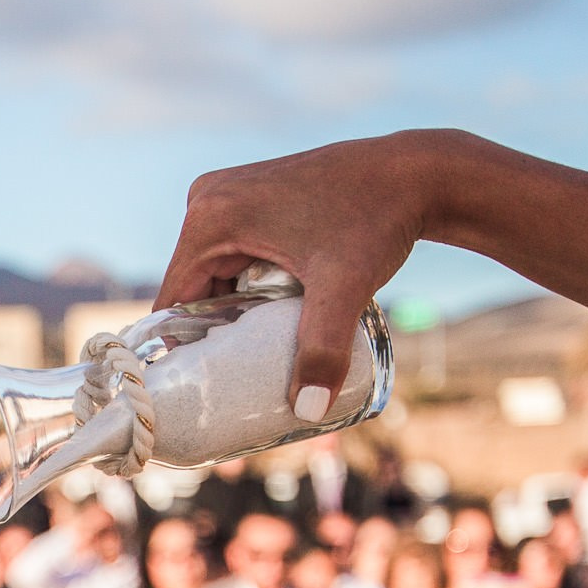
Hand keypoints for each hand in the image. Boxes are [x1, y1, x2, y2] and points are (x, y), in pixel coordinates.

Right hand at [158, 131, 461, 409]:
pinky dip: (248, 285)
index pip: (175, 298)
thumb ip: (322, 349)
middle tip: (233, 380)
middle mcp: (208, 199)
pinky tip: (271, 315)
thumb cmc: (375, 220)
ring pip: (215, 272)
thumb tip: (308, 413)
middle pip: (193, 287)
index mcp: (210, 218)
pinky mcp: (251, 195)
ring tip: (254, 354)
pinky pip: (234, 253)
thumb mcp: (343, 289)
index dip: (181, 346)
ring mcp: (229, 193)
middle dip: (212, 331)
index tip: (196, 386)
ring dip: (232, 310)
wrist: (413, 174)